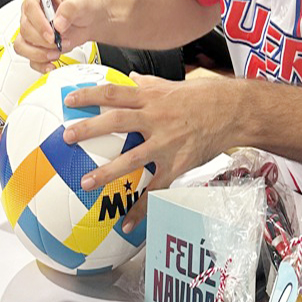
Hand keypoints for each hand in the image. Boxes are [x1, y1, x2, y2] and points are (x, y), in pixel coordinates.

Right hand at [14, 0, 101, 70]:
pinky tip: (50, 63)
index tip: (51, 32)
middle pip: (25, 28)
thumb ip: (70, 9)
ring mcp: (33, 28)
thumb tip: (58, 23)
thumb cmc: (84, 3)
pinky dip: (39, 63)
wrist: (92, 18)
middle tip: (58, 42)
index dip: (39, 22)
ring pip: (22, 44)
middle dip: (42, 40)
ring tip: (56, 52)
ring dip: (38, 53)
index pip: (30, 5)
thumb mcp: (81, 0)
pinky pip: (29, 56)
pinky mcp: (36, 43)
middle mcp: (32, 10)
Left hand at [61, 73, 236, 230]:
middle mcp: (156, 118)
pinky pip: (156, 189)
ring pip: (132, 159)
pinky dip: (141, 207)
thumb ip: (149, 84)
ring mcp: (166, 143)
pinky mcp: (178, 165)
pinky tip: (126, 223)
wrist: (234, 112)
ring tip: (86, 183)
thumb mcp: (173, 84)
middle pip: (115, 122)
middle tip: (66, 136)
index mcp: (151, 97)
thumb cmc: (205, 96)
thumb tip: (131, 78)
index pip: (114, 93)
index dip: (90, 95)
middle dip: (89, 130)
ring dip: (107, 172)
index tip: (70, 99)